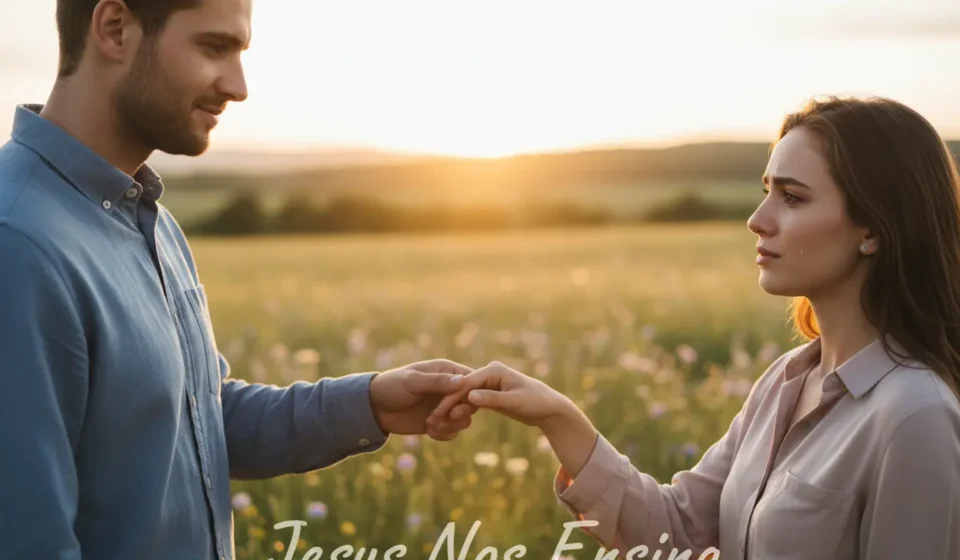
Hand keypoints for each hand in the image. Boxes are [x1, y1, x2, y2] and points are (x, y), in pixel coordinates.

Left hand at [369, 359, 478, 440]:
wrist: (374, 408)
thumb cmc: (391, 386)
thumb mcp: (412, 382)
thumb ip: (437, 382)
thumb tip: (463, 381)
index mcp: (447, 371)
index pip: (472, 380)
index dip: (469, 394)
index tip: (454, 405)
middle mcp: (450, 388)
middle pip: (472, 403)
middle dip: (459, 413)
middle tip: (442, 417)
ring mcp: (446, 406)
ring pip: (465, 419)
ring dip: (450, 425)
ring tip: (431, 425)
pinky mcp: (440, 422)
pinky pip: (453, 431)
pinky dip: (444, 434)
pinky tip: (429, 432)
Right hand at [428, 361, 572, 428]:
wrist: (549, 408)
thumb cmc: (535, 402)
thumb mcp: (514, 402)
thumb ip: (492, 399)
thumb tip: (471, 396)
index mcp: (494, 370)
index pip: (467, 382)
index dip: (451, 397)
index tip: (438, 410)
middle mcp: (489, 373)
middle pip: (462, 388)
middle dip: (447, 403)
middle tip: (432, 418)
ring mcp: (488, 382)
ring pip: (465, 395)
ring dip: (452, 408)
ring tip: (436, 422)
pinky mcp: (489, 393)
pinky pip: (471, 401)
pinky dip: (462, 409)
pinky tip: (450, 421)